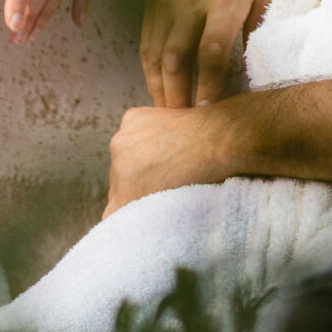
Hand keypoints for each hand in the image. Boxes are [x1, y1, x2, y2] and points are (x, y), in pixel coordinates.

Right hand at [103, 103, 231, 217]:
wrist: (219, 142)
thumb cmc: (205, 182)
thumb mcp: (172, 210)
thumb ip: (149, 213)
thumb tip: (143, 213)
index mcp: (124, 197)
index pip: (112, 213)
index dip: (129, 210)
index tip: (144, 209)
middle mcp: (116, 168)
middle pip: (118, 182)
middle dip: (136, 182)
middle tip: (163, 182)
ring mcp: (122, 140)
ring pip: (124, 155)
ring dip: (138, 158)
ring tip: (167, 158)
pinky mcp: (131, 118)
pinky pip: (132, 131)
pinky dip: (144, 134)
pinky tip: (166, 138)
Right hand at [140, 0, 287, 107]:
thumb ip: (256, 25)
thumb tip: (254, 63)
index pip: (213, 50)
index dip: (210, 84)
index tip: (210, 111)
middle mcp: (192, 1)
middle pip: (177, 58)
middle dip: (177, 95)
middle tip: (182, 126)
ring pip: (155, 52)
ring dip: (159, 86)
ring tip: (167, 114)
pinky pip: (146, 38)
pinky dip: (149, 66)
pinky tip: (156, 84)